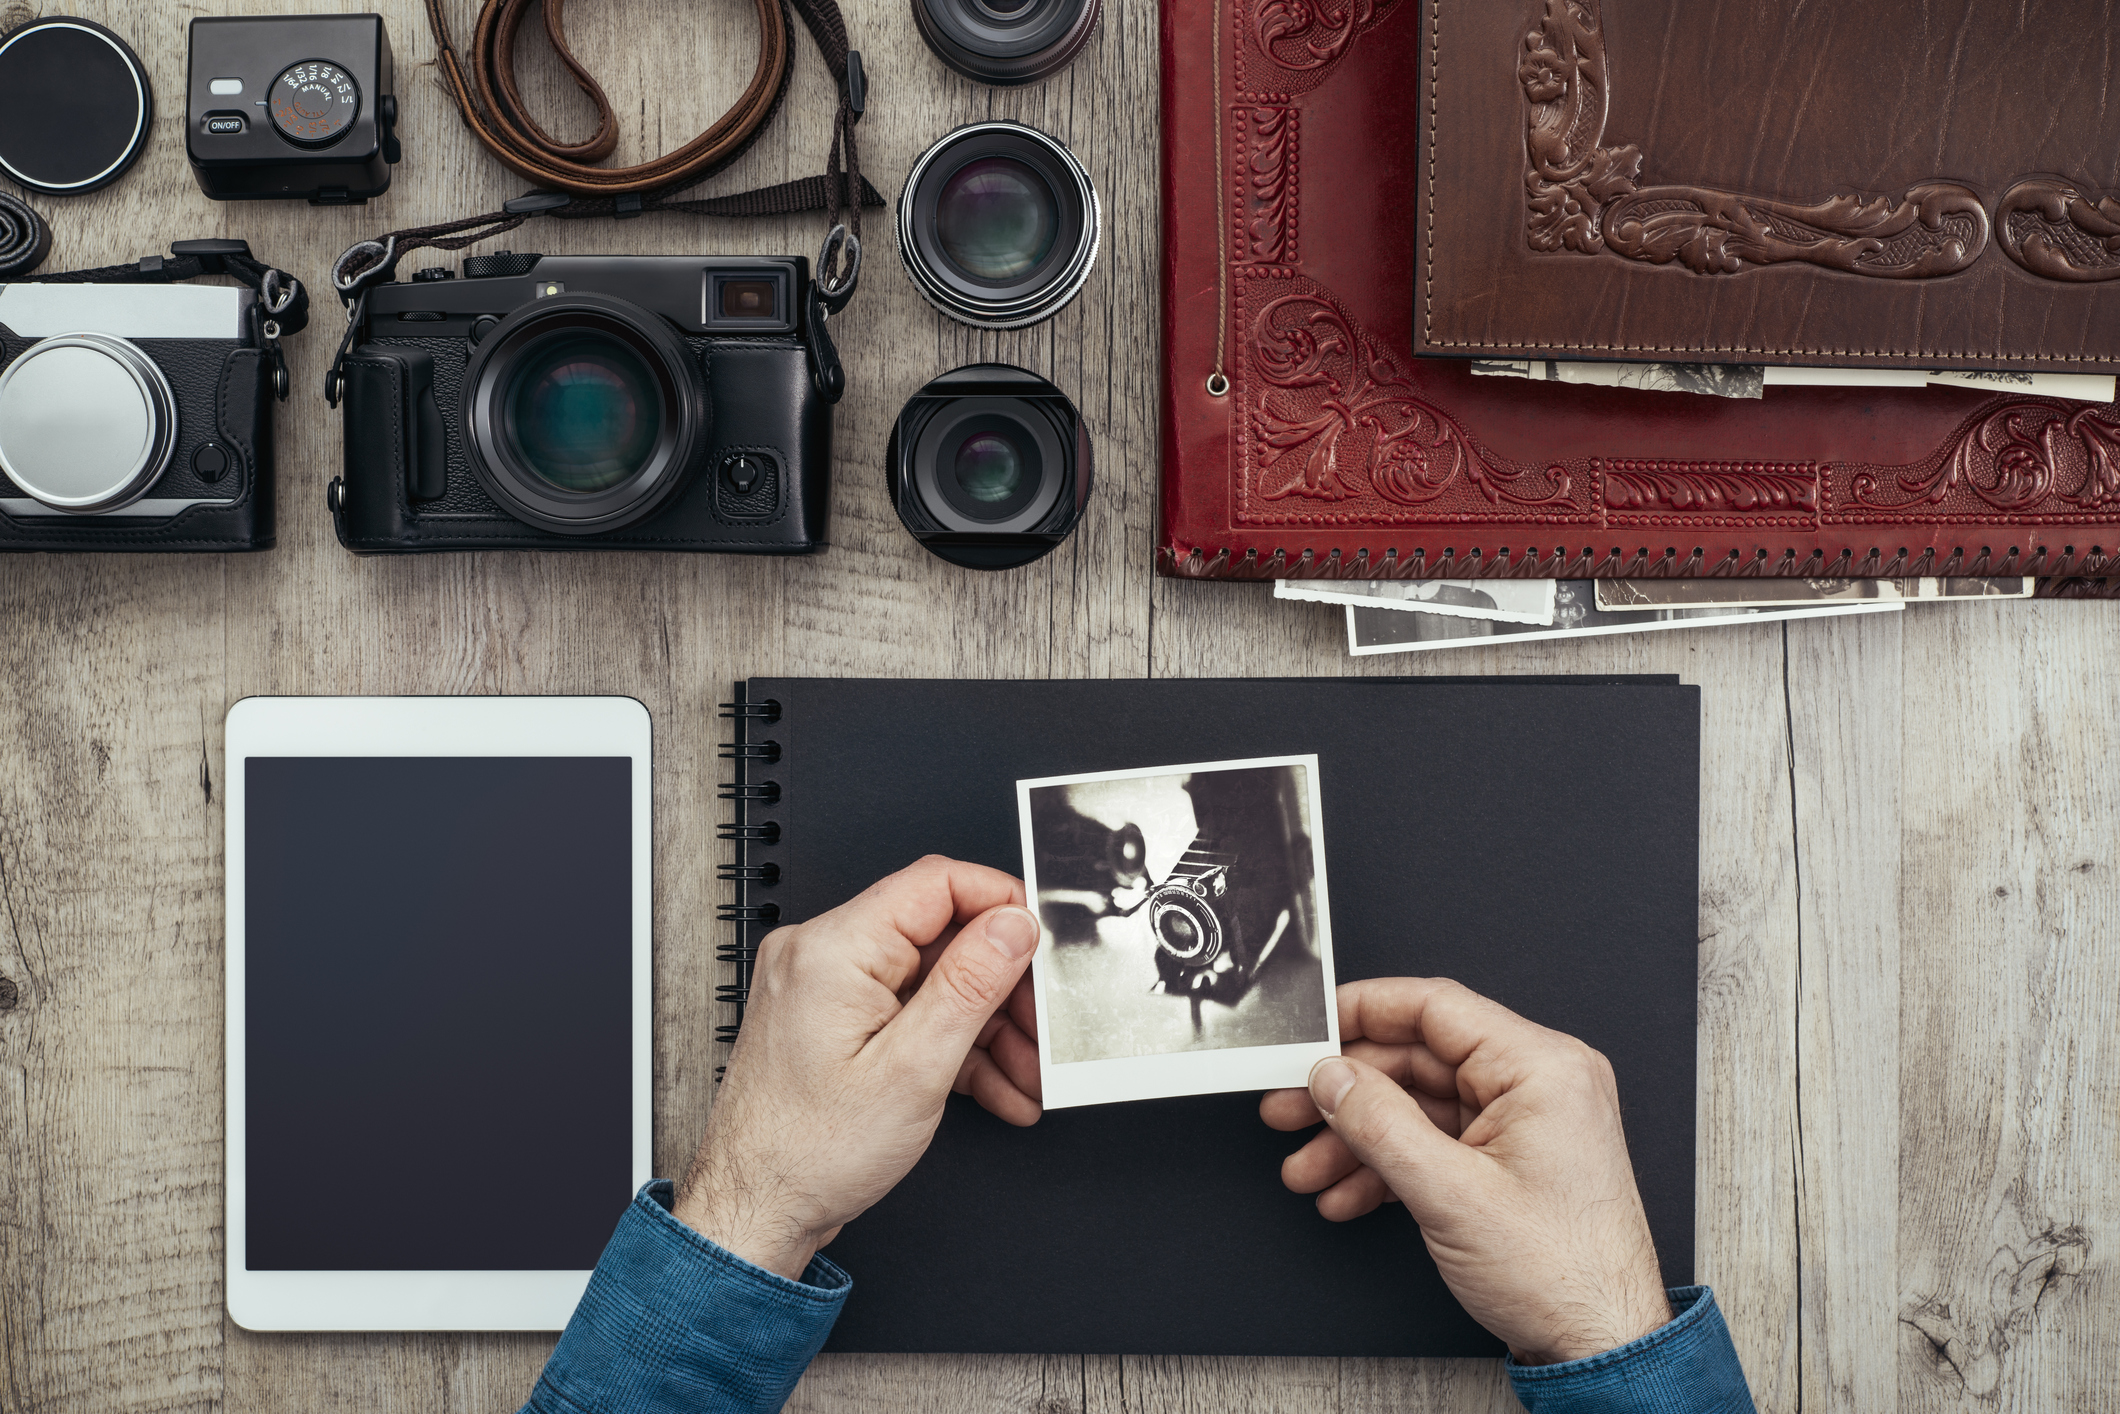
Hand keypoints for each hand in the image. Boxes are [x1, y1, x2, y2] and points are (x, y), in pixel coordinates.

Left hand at [673, 856, 1042, 1279]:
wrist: (754, 1213)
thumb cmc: (808, 1155)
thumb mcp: (913, 1069)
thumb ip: (970, 985)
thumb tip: (1012, 924)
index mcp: (834, 948)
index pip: (936, 883)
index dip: (1001, 905)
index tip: (1042, 942)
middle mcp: (822, 955)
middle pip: (942, 939)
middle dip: (1003, 990)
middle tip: (1043, 1031)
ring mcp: (826, 989)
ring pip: (933, 983)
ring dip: (988, 1030)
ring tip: (1027, 1077)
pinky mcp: (834, 1021)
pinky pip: (909, 1013)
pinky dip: (953, 1047)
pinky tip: (995, 1086)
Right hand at [1261, 978, 1670, 1364]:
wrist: (1601, 1347)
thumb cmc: (1563, 1276)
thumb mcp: (1450, 1194)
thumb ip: (1380, 1124)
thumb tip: (1333, 1077)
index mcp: (1541, 1067)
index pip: (1435, 1008)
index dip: (1361, 1013)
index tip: (1311, 1030)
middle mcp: (1539, 1083)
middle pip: (1418, 1060)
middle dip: (1348, 1094)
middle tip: (1291, 1108)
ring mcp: (1527, 1123)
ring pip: (1419, 1107)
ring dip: (1358, 1139)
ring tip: (1309, 1167)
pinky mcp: (1513, 1160)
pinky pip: (1437, 1141)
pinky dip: (1390, 1165)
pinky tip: (1348, 1191)